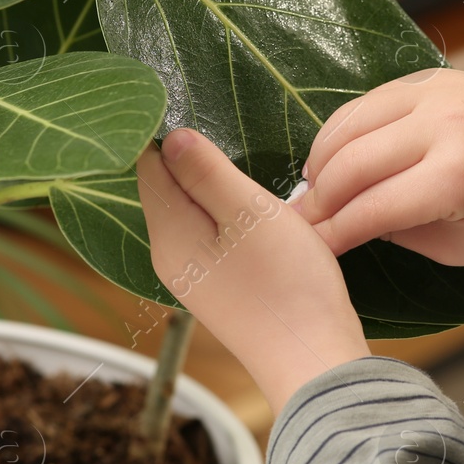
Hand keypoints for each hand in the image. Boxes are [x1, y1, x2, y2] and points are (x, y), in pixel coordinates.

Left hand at [137, 128, 370, 412]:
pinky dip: (227, 213)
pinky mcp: (220, 289)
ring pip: (192, 211)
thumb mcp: (249, 213)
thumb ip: (206, 172)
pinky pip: (212, 235)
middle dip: (190, 157)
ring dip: (213, 185)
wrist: (314, 362)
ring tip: (244, 160)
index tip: (195, 100)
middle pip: (167, 187)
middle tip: (226, 124)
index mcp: (168, 233)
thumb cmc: (287, 285)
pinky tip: (255, 208)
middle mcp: (169, 256)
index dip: (167, 130)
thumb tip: (170, 135)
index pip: (148, 164)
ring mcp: (193, 276)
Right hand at [293, 69, 463, 264]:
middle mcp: (446, 124)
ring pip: (350, 123)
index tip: (307, 251)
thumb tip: (347, 223)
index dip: (331, 234)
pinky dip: (346, 130)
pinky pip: (371, 101)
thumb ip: (401, 233)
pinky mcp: (436, 75)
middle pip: (351, 162)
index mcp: (460, 176)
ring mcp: (440, 91)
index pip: (371, 208)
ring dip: (323, 159)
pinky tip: (337, 159)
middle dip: (318, 199)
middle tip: (297, 224)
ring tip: (313, 191)